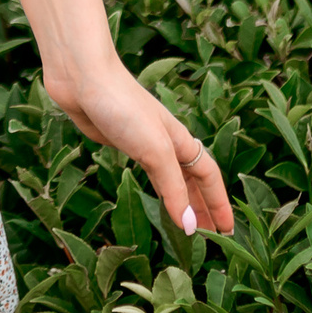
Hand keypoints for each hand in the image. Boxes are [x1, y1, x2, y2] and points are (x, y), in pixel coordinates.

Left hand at [45, 58, 234, 237]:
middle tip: (213, 235)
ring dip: (181, 200)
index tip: (228, 230)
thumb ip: (173, 187)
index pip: (209, 176)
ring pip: (170, 177)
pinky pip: (147, 173)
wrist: (83, 78)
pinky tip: (156, 197)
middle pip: (192, 179)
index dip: (219, 202)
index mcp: (180, 140)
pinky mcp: (121, 142)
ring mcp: (143, 142)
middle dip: (204, 205)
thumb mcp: (155, 150)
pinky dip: (156, 189)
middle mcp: (166, 141)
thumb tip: (190, 226)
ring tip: (188, 225)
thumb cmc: (123, 107)